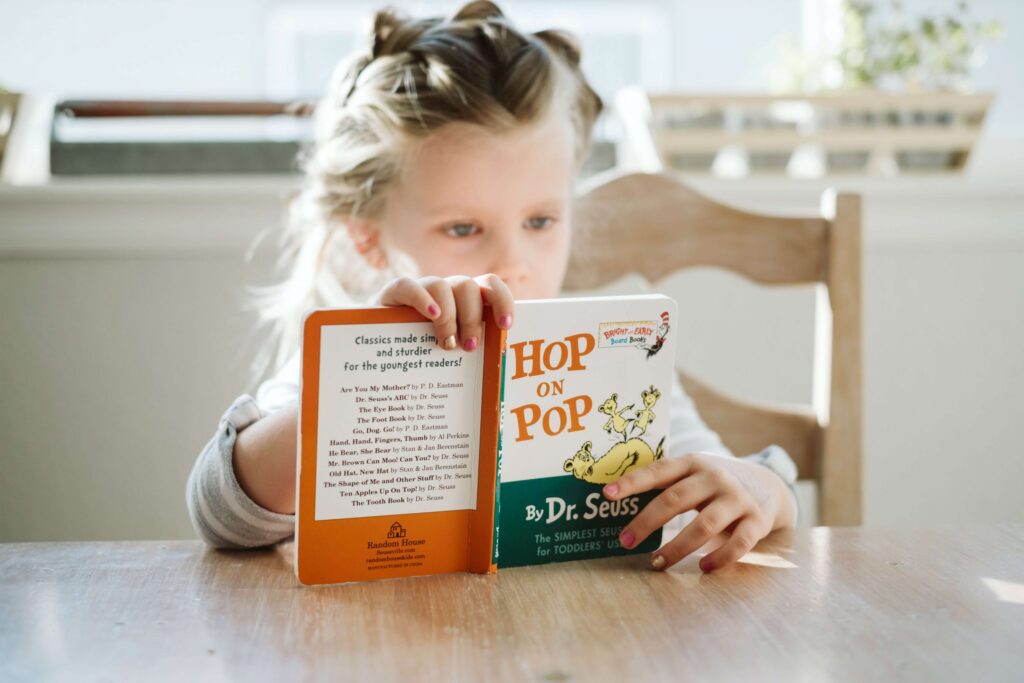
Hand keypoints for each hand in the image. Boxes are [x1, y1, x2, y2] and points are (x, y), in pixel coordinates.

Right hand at [370, 274, 514, 350]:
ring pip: (443, 286)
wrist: (379, 351)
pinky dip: (422, 299)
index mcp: (465, 301)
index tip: (506, 325)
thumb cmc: (423, 358)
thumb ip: (469, 356)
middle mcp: (446, 291)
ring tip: (447, 344)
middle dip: (473, 318)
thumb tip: (495, 385)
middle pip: (468, 287)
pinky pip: (409, 286)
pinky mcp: (394, 294)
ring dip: (450, 316)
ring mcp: (421, 290)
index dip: (502, 301)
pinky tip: (431, 316)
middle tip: (469, 347)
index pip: (489, 286)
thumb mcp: (450, 356)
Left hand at [603, 452, 788, 572]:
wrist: (768, 484)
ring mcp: (737, 498)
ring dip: (677, 547)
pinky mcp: (757, 520)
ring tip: (657, 563)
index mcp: (693, 463)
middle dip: (647, 522)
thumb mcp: (694, 474)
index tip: (607, 494)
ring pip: (704, 525)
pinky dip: (719, 558)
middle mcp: (714, 477)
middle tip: (624, 541)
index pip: (659, 470)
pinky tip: (703, 568)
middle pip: (675, 499)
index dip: (633, 482)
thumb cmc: (714, 484)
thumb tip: (618, 504)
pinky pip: (738, 543)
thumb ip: (666, 484)